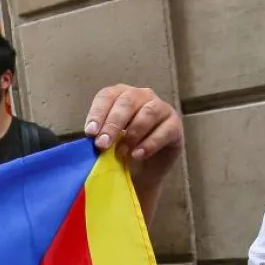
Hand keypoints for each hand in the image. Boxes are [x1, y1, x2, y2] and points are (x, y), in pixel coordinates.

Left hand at [84, 85, 184, 216]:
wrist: (145, 168)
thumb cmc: (121, 149)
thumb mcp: (106, 142)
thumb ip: (99, 137)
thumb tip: (89, 140)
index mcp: (119, 96)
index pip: (107, 96)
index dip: (98, 113)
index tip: (89, 133)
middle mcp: (141, 96)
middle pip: (127, 102)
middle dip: (113, 124)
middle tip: (102, 145)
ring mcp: (160, 108)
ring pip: (148, 112)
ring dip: (133, 133)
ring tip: (121, 152)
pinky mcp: (174, 125)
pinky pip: (164, 130)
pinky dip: (149, 144)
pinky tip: (137, 155)